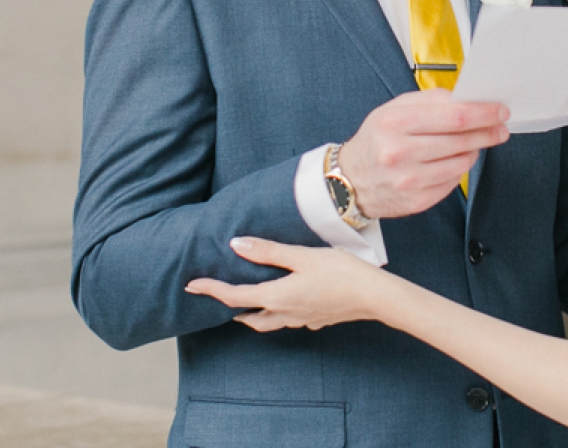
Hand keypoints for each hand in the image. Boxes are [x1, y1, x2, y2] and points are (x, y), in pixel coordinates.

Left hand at [185, 237, 383, 331]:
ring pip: (269, 322)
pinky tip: (288, 302)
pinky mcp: (318, 320)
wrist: (375, 296)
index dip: (211, 289)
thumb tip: (236, 245)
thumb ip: (269, 251)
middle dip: (231, 308)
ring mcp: (302, 319)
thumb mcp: (302, 256)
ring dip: (253, 314)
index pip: (234, 296)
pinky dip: (278, 313)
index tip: (192, 285)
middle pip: (249, 316)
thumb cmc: (341, 272)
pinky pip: (290, 320)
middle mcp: (285, 313)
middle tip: (219, 296)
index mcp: (277, 296)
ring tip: (247, 303)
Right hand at [342, 89, 508, 217]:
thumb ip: (430, 100)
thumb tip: (467, 98)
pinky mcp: (417, 200)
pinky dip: (459, 168)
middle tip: (500, 127)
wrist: (348, 181)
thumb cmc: (375, 140)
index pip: (454, 116)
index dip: (483, 113)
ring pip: (462, 162)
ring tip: (473, 142)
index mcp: (395, 123)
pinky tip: (453, 160)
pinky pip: (453, 181)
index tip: (499, 111)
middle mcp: (400, 152)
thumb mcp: (393, 109)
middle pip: (462, 139)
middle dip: (488, 131)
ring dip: (474, 150)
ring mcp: (409, 180)